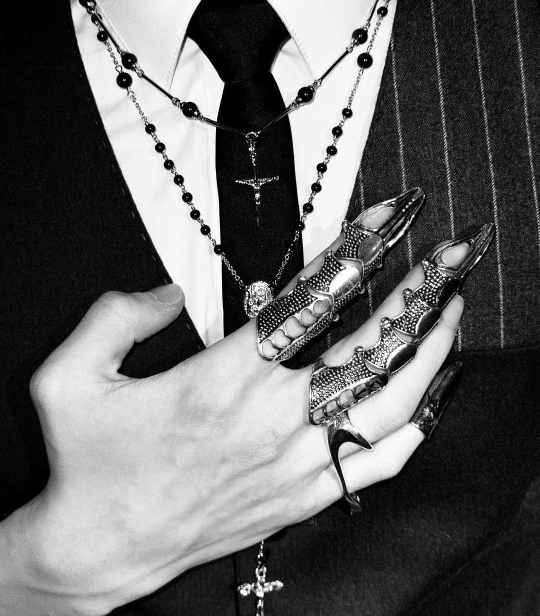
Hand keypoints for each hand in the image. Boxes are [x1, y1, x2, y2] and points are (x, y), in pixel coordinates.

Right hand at [0, 241, 466, 615]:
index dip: (357, 251)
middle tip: (450, 258)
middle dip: (418, 294)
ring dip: (428, 353)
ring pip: (389, 402)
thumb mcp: (69, 377)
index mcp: (222, 379)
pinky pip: (376, 463)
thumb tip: (169, 291)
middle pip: (368, 345)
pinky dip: (412, 428)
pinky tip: (428, 401)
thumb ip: (117, 316)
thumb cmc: (91, 466)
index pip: (309, 299)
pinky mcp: (301, 497)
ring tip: (451, 314)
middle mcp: (271, 418)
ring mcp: (294, 461)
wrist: (102, 548)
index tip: (391, 220)